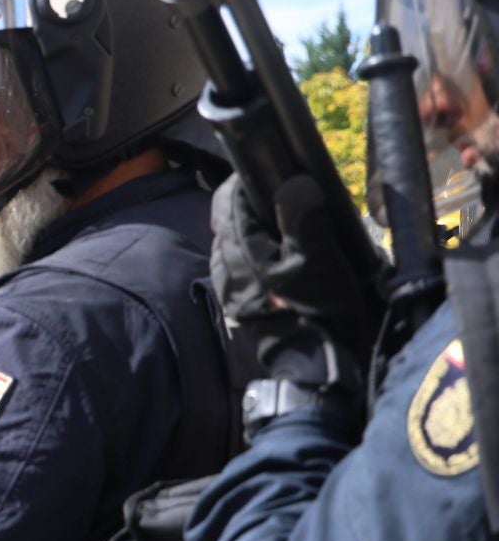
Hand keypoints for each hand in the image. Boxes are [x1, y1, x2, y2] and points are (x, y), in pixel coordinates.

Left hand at [211, 173, 375, 392]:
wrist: (313, 368)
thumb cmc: (317, 311)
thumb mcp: (318, 260)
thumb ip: (301, 218)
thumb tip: (293, 181)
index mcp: (236, 248)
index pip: (229, 199)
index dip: (250, 182)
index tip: (278, 173)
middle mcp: (222, 264)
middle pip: (228, 218)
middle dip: (254, 204)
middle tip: (290, 199)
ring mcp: (226, 284)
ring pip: (233, 241)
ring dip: (256, 229)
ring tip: (290, 227)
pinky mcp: (236, 300)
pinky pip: (239, 264)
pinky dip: (257, 253)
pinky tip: (283, 257)